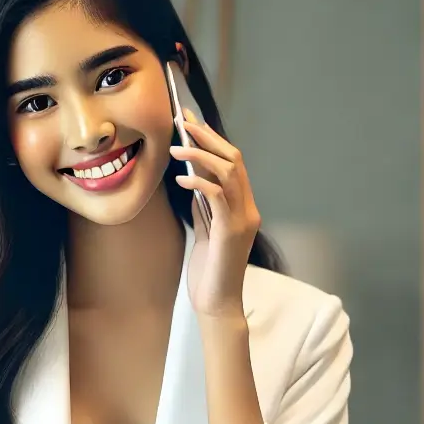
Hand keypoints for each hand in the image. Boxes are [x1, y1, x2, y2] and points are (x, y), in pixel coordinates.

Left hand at [170, 108, 260, 318]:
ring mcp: (242, 219)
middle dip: (208, 136)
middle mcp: (248, 209)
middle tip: (183, 121)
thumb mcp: (206, 231)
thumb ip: (205, 206)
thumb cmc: (209, 271)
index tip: (190, 121)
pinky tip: (180, 178)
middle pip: (234, 160)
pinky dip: (199, 182)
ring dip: (201, 153)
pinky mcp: (231, 230)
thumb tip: (193, 179)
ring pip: (228, 171)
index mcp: (243, 208)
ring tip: (175, 146)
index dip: (212, 140)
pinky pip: (218, 195)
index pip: (232, 164)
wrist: (216, 303)